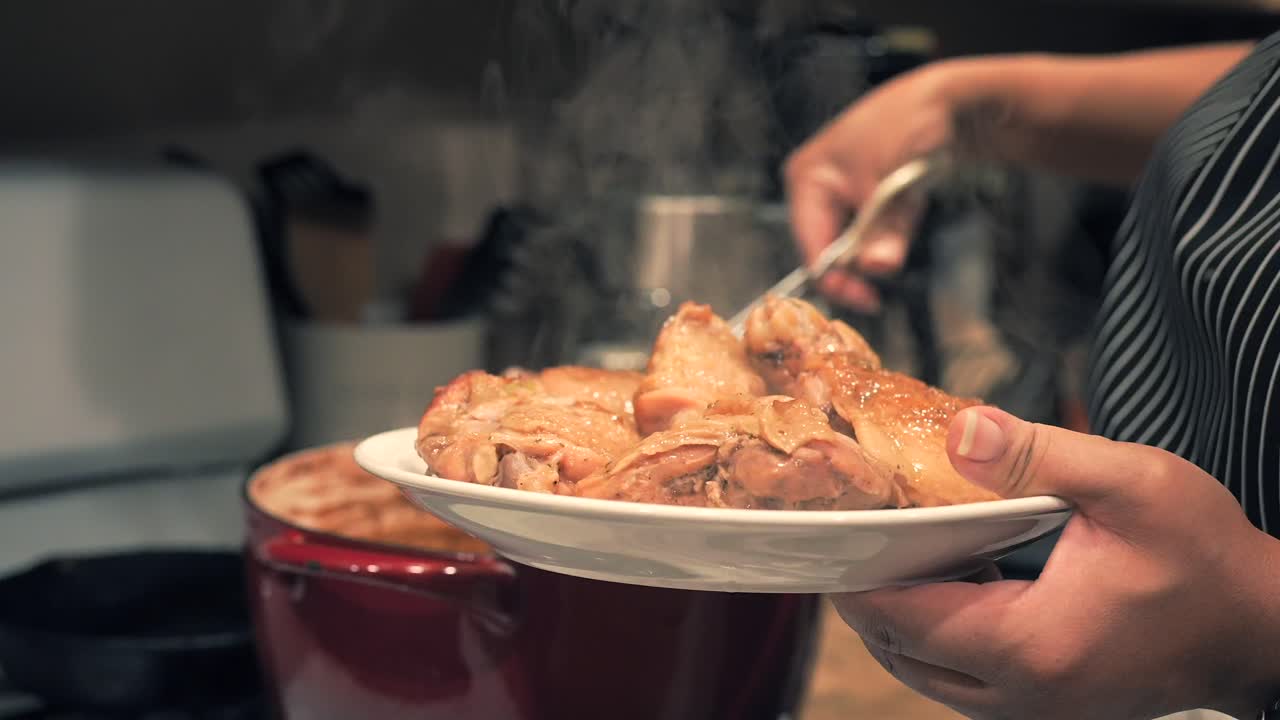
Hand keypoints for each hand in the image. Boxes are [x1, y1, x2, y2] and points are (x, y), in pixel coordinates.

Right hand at [784, 62, 953, 312]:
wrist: (949, 99)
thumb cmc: (910, 125)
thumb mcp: (896, 184)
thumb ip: (886, 231)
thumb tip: (878, 268)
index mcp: (806, 179)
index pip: (811, 247)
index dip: (837, 279)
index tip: (870, 299)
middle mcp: (814, 187)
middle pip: (829, 248)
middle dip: (863, 259)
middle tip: (894, 258)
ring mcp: (838, 190)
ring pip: (855, 241)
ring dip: (883, 238)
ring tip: (907, 203)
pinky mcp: (862, 194)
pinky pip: (872, 229)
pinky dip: (892, 226)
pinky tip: (907, 199)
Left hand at [831, 406, 1279, 718]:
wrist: (1261, 625)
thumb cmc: (1204, 555)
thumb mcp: (1130, 484)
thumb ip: (1037, 456)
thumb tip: (958, 431)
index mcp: (1028, 643)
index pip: (900, 620)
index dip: (854, 579)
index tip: (829, 534)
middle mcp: (1022, 694)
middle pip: (900, 653)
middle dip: (868, 599)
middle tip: (852, 539)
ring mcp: (1034, 709)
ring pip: (926, 676)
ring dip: (900, 623)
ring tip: (892, 559)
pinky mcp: (1048, 707)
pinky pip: (962, 683)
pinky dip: (938, 640)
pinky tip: (949, 588)